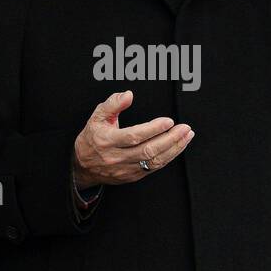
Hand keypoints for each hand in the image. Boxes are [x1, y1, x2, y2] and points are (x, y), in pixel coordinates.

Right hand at [72, 91, 192, 189]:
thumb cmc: (92, 137)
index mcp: (107, 141)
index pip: (134, 136)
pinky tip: (177, 146)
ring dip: (174, 149)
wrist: (83, 166)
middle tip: (185, 128)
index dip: (153, 129)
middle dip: (170, 139)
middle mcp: (116, 157)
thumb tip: (129, 94)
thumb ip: (112, 104)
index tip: (169, 121)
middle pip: (148, 150)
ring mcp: (125, 169)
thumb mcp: (97, 117)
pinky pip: (153, 167)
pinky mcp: (133, 176)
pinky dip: (168, 157)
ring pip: (154, 161)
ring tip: (187, 136)